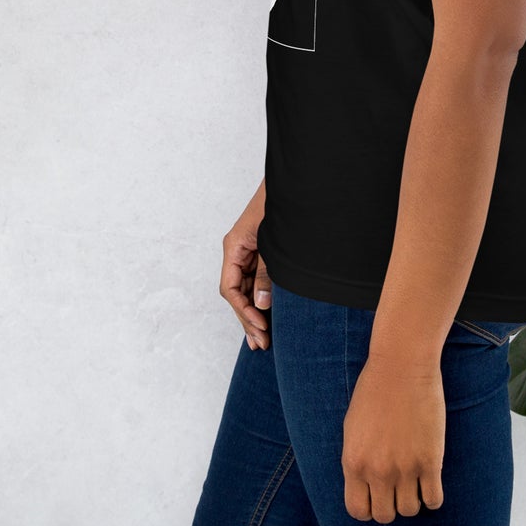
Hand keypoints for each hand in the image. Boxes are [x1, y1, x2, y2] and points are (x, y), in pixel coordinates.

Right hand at [219, 183, 271, 349]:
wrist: (296, 182)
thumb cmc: (282, 205)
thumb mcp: (273, 243)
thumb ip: (267, 274)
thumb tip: (260, 304)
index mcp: (234, 246)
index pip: (229, 288)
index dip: (243, 310)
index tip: (260, 326)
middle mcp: (237, 250)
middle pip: (236, 292)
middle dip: (247, 318)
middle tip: (262, 343)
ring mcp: (249, 251)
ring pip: (245, 288)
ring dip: (254, 312)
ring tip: (262, 339)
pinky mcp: (261, 251)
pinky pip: (256, 279)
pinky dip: (261, 298)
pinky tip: (268, 316)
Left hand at [342, 354, 444, 521]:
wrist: (402, 365)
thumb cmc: (375, 389)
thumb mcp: (353, 427)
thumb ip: (357, 459)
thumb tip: (365, 484)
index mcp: (354, 462)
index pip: (358, 510)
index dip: (369, 507)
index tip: (377, 495)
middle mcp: (377, 470)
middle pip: (385, 515)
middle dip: (391, 504)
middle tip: (397, 486)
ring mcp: (405, 468)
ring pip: (410, 510)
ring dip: (413, 498)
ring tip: (415, 479)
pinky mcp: (430, 461)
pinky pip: (434, 500)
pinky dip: (433, 496)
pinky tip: (431, 479)